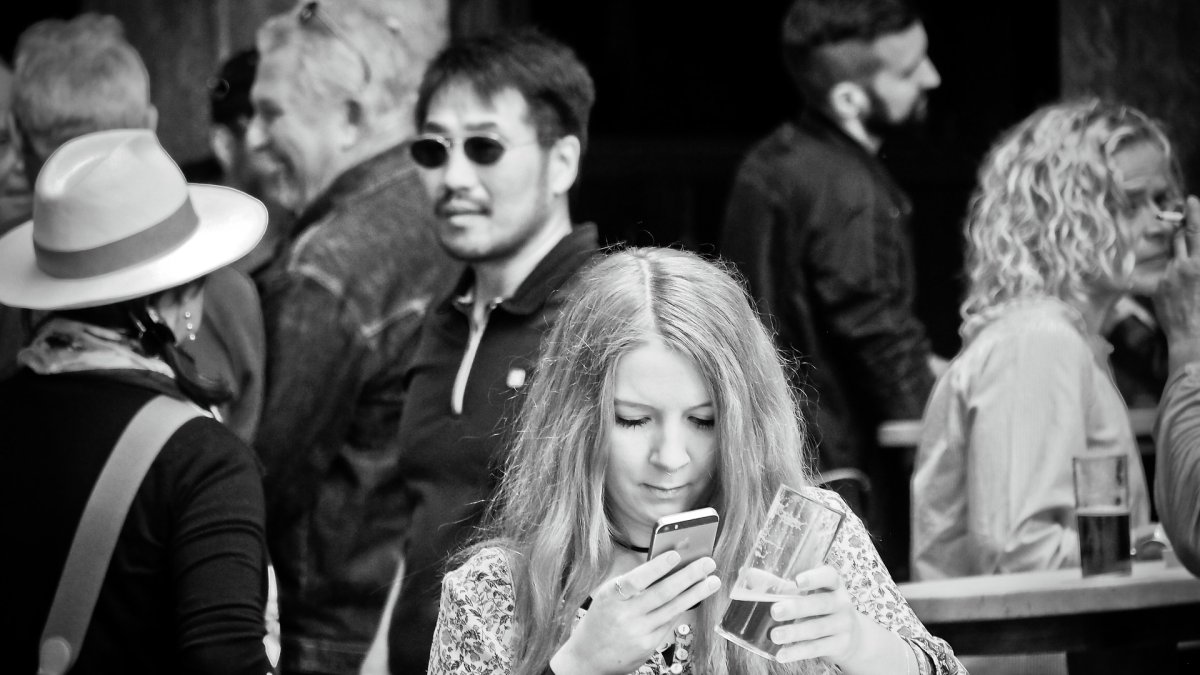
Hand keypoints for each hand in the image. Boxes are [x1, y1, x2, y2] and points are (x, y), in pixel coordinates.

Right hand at [550, 552, 720, 674]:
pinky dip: (682, 608)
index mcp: (611, 597)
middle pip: (662, 594)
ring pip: (672, 609)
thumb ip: (632, 583)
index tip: (677, 554)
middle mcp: (625, 616)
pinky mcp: (647, 646)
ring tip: (712, 581)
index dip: (657, 567)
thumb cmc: (601, 618)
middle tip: (708, 562)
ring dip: (695, 593)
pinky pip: (669, 623)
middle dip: (688, 576)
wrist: (587, 657)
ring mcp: (637, 633)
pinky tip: (694, 597)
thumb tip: (667, 563)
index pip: (636, 580)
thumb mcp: (607, 596)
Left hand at [769, 565, 866, 664]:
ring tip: (774, 635)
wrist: (853, 637)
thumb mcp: (810, 593)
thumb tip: (747, 575)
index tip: (797, 581)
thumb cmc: (821, 607)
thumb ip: (781, 584)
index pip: (829, 576)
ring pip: (817, 628)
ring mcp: (842, 625)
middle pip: (821, 603)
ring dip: (794, 633)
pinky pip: (817, 649)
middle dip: (797, 608)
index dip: (814, 578)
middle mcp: (841, 602)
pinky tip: (782, 654)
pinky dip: (798, 652)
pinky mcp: (839, 645)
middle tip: (775, 611)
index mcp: (833, 584)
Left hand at [1154, 196, 1199, 369]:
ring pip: (1172, 254)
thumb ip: (1199, 260)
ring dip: (1180, 251)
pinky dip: (1174, 273)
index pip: (1195, 231)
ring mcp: (1168, 277)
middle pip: (1180, 237)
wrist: (1195, 338)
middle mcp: (1183, 267)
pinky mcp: (1158, 289)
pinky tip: (1183, 286)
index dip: (1194, 213)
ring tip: (1191, 260)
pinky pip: (1166, 274)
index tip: (1191, 199)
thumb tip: (1197, 253)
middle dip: (1184, 227)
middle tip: (1187, 216)